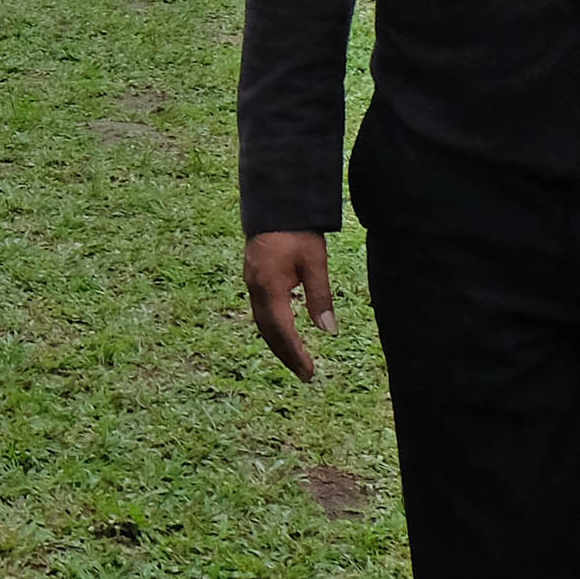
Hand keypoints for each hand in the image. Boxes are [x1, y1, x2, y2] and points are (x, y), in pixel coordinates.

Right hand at [248, 230, 333, 380]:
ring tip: (296, 360)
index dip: (295, 353)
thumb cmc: (297, 231)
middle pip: (268, 332)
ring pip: (262, 323)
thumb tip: (328, 331)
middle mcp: (255, 289)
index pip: (282, 330)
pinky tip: (286, 331)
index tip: (309, 372)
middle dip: (286, 354)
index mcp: (269, 287)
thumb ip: (320, 297)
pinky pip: (261, 310)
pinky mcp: (253, 277)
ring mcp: (251, 283)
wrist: (274, 203)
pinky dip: (274, 327)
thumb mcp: (315, 262)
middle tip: (305, 375)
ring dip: (279, 343)